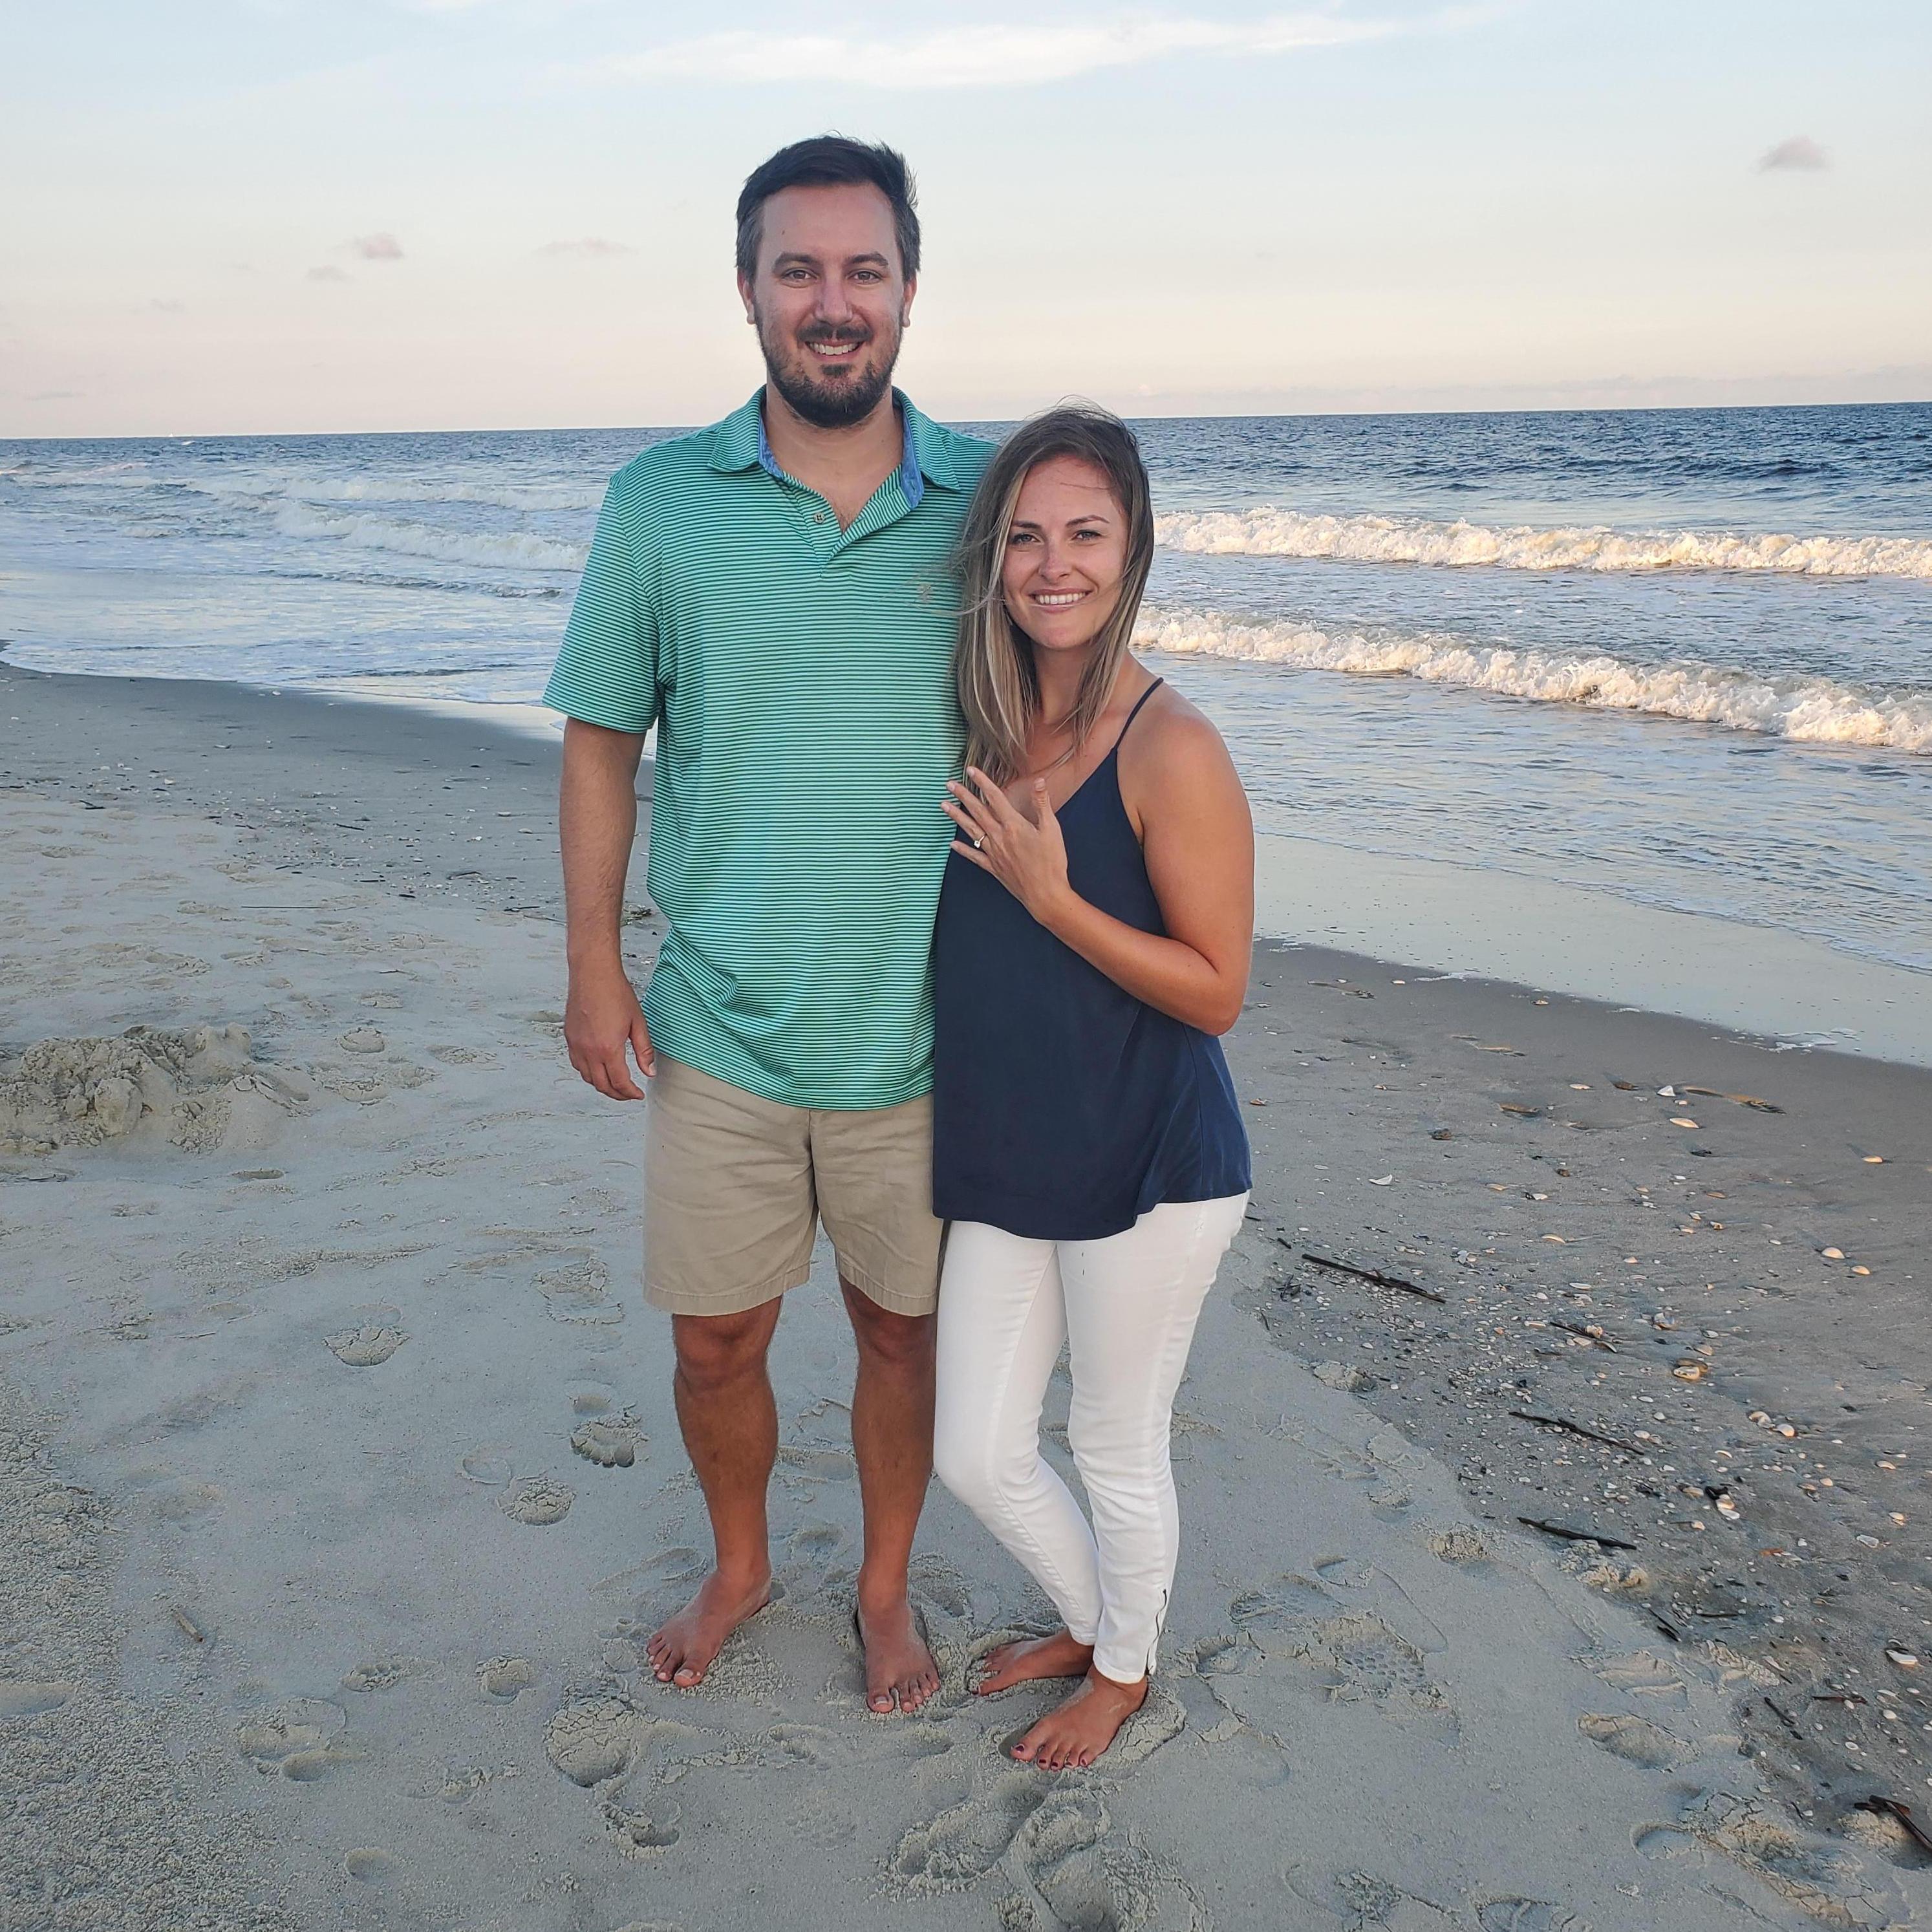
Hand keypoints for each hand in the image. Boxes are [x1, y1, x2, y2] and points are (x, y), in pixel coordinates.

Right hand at [564, 956, 654, 1098]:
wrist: (593, 973)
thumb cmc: (615, 992)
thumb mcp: (637, 1023)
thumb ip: (644, 1050)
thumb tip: (649, 1071)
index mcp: (608, 1049)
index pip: (619, 1083)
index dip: (630, 1093)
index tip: (638, 1094)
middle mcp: (589, 1051)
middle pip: (602, 1085)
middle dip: (617, 1094)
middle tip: (628, 1094)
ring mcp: (576, 1045)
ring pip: (587, 1077)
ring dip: (601, 1084)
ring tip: (615, 1083)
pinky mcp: (569, 1037)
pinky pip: (577, 1064)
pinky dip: (588, 1072)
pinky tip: (598, 1068)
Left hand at [943, 768, 1073, 925]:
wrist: (1045, 894)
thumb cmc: (1052, 862)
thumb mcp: (1052, 829)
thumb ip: (1042, 804)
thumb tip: (1038, 781)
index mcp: (1014, 825)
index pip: (995, 798)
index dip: (983, 782)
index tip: (971, 770)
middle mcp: (1000, 837)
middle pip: (978, 812)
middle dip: (963, 796)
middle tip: (949, 784)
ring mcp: (994, 853)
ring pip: (972, 830)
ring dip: (957, 817)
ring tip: (943, 806)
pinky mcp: (993, 868)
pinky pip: (974, 856)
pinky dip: (962, 850)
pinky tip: (952, 844)